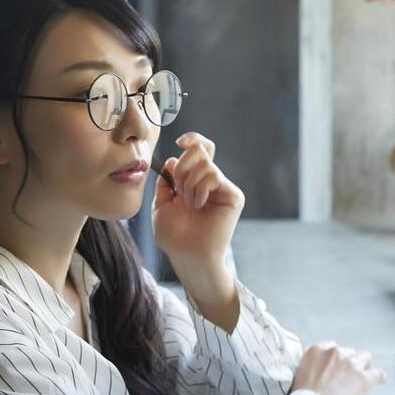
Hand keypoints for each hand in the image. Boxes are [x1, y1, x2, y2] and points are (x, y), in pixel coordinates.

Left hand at [152, 132, 244, 268]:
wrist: (187, 255)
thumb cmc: (174, 236)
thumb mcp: (161, 204)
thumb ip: (166, 181)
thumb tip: (173, 159)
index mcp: (194, 181)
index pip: (199, 150)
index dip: (192, 140)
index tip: (180, 142)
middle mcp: (211, 181)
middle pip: (201, 150)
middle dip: (183, 167)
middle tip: (178, 189)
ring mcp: (223, 187)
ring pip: (205, 164)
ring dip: (189, 184)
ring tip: (190, 204)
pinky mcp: (233, 195)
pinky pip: (214, 176)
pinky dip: (200, 189)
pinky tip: (199, 205)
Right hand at [291, 342, 387, 394]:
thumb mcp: (299, 376)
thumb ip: (311, 369)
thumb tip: (317, 376)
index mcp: (317, 351)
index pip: (332, 348)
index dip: (335, 358)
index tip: (336, 365)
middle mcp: (335, 353)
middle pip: (349, 352)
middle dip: (348, 363)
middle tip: (347, 376)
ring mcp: (351, 364)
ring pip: (365, 358)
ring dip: (364, 366)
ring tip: (364, 374)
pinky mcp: (364, 378)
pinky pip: (377, 373)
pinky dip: (380, 377)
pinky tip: (381, 380)